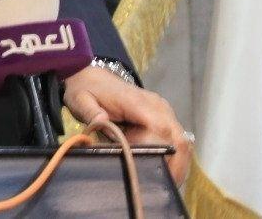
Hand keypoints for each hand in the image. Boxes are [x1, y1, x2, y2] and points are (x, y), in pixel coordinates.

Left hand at [62, 65, 191, 186]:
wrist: (92, 76)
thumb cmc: (87, 89)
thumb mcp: (80, 100)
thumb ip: (91, 112)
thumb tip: (101, 121)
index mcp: (137, 102)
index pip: (161, 128)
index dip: (157, 150)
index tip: (145, 167)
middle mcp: (156, 105)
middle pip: (178, 138)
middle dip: (175, 165)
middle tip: (161, 185)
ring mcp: (163, 109)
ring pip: (181, 140)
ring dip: (176, 163)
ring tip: (162, 180)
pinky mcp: (163, 115)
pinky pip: (176, 138)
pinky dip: (173, 155)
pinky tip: (162, 168)